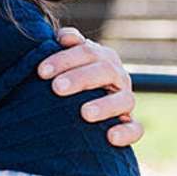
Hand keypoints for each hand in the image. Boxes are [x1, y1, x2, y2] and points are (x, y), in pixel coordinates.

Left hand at [40, 28, 141, 146]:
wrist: (78, 109)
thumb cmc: (66, 80)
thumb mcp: (64, 64)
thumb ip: (64, 48)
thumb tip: (64, 37)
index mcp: (101, 58)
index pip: (86, 52)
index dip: (64, 59)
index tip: (41, 71)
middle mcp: (117, 77)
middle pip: (104, 71)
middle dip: (80, 78)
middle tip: (57, 87)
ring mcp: (125, 101)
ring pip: (124, 100)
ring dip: (105, 105)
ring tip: (85, 113)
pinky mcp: (129, 124)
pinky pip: (135, 129)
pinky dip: (126, 133)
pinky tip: (110, 138)